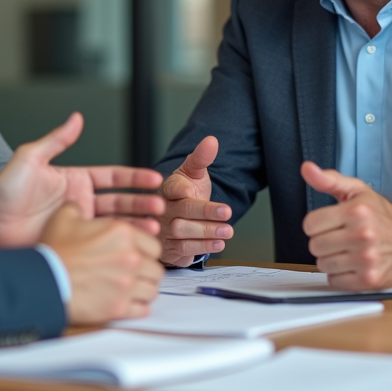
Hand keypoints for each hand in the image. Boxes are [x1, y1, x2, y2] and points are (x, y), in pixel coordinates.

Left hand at [0, 113, 163, 247]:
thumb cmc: (3, 190)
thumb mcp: (30, 158)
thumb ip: (56, 140)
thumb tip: (76, 118)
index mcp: (74, 181)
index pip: (113, 177)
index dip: (134, 178)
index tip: (154, 180)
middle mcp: (79, 202)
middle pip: (120, 202)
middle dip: (141, 203)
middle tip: (159, 207)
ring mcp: (76, 225)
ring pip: (113, 225)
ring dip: (134, 225)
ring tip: (152, 228)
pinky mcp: (71, 244)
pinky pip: (98, 245)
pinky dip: (117, 245)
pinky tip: (132, 247)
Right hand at [41, 203, 162, 323]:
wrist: (45, 281)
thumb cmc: (55, 251)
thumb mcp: (63, 218)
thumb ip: (77, 208)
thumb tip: (78, 204)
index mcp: (123, 234)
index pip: (153, 245)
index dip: (146, 251)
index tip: (140, 256)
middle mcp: (131, 258)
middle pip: (156, 269)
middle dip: (148, 272)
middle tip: (137, 275)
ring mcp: (127, 284)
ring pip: (152, 290)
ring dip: (145, 290)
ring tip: (134, 290)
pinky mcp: (120, 307)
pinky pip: (143, 310)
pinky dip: (138, 308)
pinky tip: (130, 305)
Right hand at [158, 136, 233, 266]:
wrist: (175, 219)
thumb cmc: (185, 193)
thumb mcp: (193, 174)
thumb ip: (201, 158)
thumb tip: (212, 140)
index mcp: (168, 189)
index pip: (174, 189)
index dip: (184, 191)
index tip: (197, 192)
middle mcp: (163, 210)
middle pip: (182, 212)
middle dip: (205, 214)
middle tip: (227, 214)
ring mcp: (164, 230)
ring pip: (182, 233)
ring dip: (207, 233)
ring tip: (228, 231)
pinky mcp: (169, 248)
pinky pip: (183, 250)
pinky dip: (202, 247)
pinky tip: (219, 243)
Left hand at [300, 162, 391, 289]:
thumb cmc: (383, 215)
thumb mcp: (357, 190)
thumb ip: (329, 180)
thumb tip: (307, 168)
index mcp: (356, 211)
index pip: (310, 224)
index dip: (317, 224)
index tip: (329, 223)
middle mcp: (363, 235)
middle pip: (315, 246)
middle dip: (324, 241)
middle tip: (340, 237)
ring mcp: (367, 259)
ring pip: (322, 264)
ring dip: (331, 259)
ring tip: (348, 250)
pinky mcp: (370, 280)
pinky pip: (334, 281)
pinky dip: (339, 275)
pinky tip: (352, 264)